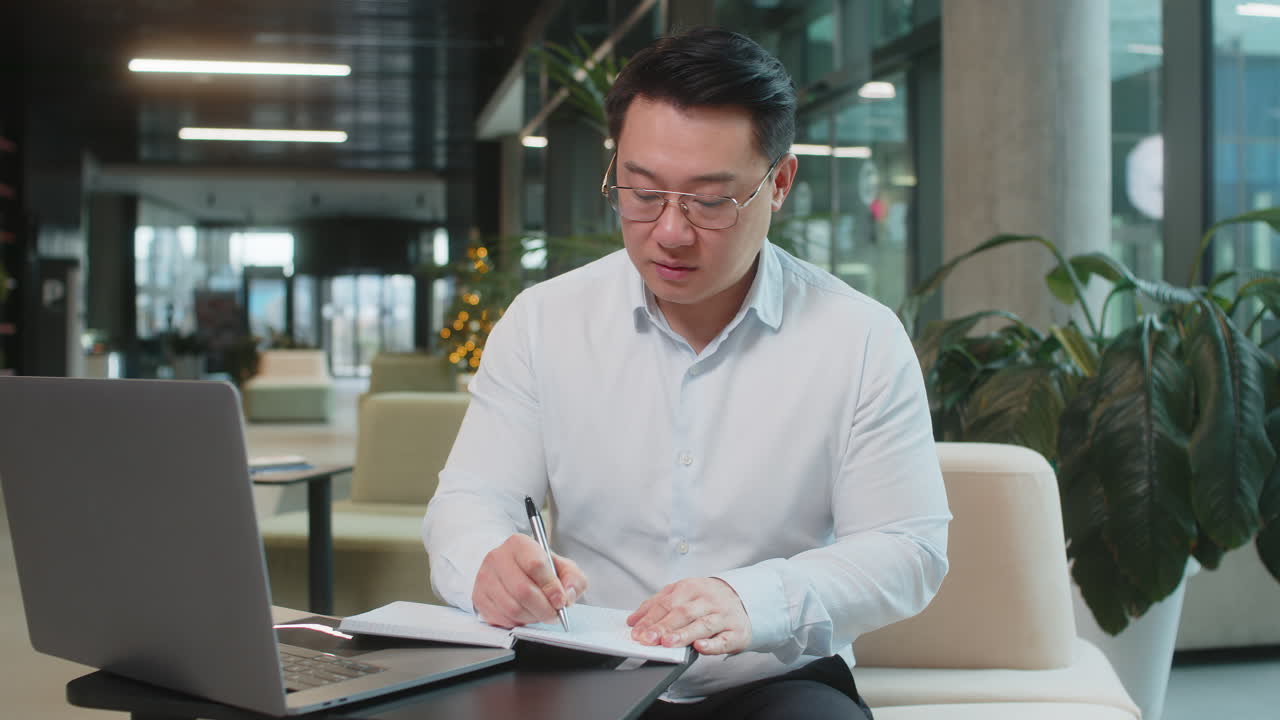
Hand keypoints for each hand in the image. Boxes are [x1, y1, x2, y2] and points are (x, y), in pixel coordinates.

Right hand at [471, 533, 587, 627]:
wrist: (512, 569)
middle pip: (523, 590)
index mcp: (519, 544)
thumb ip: (573, 579)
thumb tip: (567, 596)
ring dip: (532, 617)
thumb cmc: (540, 569)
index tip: (561, 601)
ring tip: (540, 613)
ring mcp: (485, 578)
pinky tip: (525, 614)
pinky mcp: (479, 597)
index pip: (535, 565)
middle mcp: (497, 557)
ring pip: (512, 608)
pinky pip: (501, 618)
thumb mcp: (563, 567)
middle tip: (554, 614)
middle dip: (544, 608)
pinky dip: (518, 622)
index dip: (551, 587)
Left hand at [627, 577, 750, 654]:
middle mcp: (708, 600)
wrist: (744, 600)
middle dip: (663, 626)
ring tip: (667, 642)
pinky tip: (699, 647)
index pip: (667, 603)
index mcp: (692, 587)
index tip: (637, 631)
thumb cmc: (707, 600)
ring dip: (683, 634)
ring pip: (702, 625)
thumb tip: (633, 620)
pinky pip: (724, 639)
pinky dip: (712, 644)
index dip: (650, 618)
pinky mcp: (736, 632)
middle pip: (683, 613)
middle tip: (647, 638)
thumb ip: (657, 605)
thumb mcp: (682, 594)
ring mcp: (723, 616)